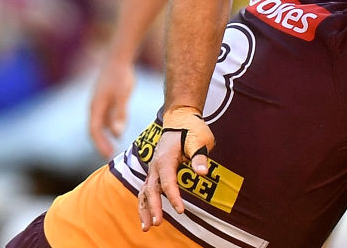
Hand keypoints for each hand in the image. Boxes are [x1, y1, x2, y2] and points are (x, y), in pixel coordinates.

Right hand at [89, 56, 135, 156]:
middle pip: (95, 129)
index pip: (94, 131)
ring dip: (104, 135)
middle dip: (100, 143)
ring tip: (112, 147)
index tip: (107, 155)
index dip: (100, 144)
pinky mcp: (105, 98)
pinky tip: (117, 131)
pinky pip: (104, 117)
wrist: (118, 58)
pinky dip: (108, 126)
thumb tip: (117, 133)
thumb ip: (120, 114)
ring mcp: (99, 102)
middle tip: (109, 155)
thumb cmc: (120, 76)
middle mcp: (94, 106)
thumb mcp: (122, 95)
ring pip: (99, 123)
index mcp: (96, 107)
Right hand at [139, 106, 212, 230]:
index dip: (173, 196)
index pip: (168, 181)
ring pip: (144, 192)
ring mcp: (153, 169)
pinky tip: (147, 216)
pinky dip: (145, 204)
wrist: (180, 118)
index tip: (181, 210)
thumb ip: (200, 156)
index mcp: (166, 158)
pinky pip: (146, 190)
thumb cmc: (192, 129)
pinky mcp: (155, 172)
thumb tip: (202, 172)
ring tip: (146, 227)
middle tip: (158, 224)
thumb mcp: (200, 139)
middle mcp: (156, 165)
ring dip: (145, 209)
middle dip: (154, 207)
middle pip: (151, 189)